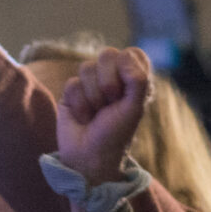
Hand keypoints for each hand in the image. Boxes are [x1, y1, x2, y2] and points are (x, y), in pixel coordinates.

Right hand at [56, 48, 154, 189]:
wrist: (89, 158)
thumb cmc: (116, 135)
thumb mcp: (135, 109)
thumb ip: (138, 80)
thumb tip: (124, 56)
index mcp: (133, 80)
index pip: (133, 53)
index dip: (129, 67)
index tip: (128, 90)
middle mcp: (113, 77)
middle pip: (108, 54)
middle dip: (109, 82)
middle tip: (111, 104)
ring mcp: (91, 83)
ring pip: (87, 67)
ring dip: (94, 97)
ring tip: (96, 114)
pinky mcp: (72, 91)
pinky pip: (72, 83)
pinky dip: (80, 104)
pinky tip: (83, 117)